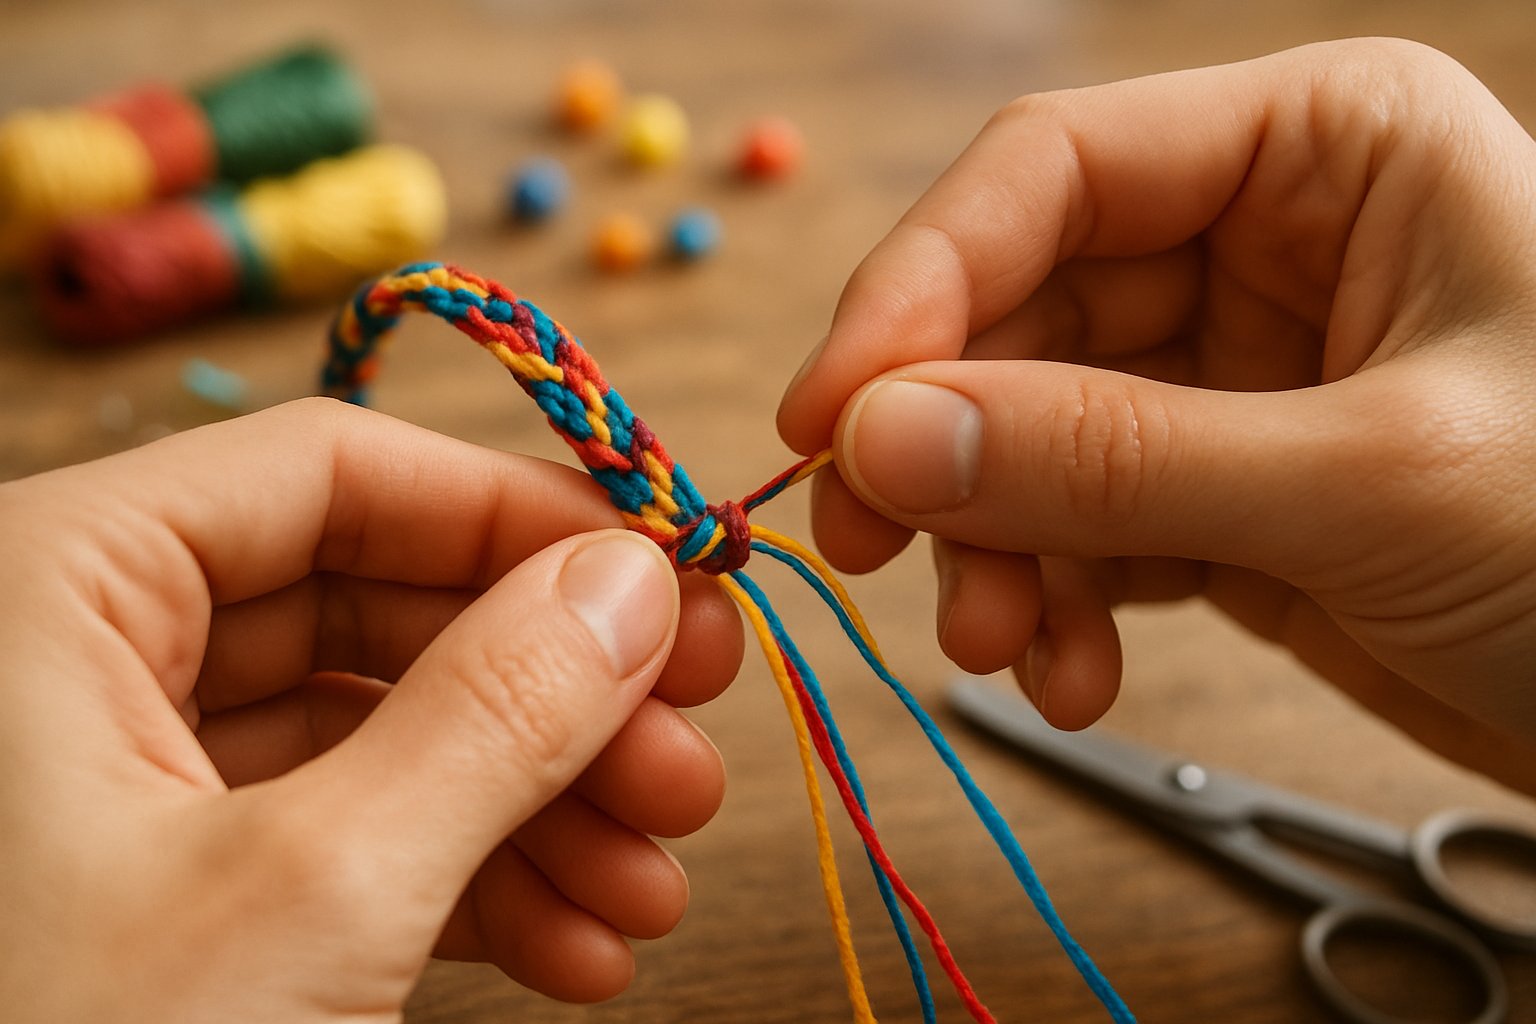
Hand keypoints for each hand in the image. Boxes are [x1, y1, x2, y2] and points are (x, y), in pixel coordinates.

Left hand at [0, 398, 741, 1021]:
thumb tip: (637, 584)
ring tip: (654, 883)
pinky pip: (348, 840)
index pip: (334, 472)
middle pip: (378, 608)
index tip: (669, 584)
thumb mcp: (314, 896)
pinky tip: (581, 949)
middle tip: (692, 750)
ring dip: (539, 807)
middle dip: (554, 697)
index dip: (522, 520)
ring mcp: (125, 785)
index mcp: (54, 588)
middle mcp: (80, 663)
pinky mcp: (169, 889)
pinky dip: (472, 886)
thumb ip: (491, 716)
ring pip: (381, 735)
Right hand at [777, 38, 1535, 792]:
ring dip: (994, 548)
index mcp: (1324, 151)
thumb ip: (1111, 455)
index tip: (830, 414)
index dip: (918, 289)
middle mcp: (1265, 245)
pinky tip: (1070, 670)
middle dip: (949, 446)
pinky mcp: (1221, 492)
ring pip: (1031, 436)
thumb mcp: (1367, 481)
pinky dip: (1052, 602)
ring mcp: (1233, 377)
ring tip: (1001, 649)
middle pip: (1018, 315)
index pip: (1051, 175)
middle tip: (872, 547)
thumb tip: (883, 437)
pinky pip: (1081, 525)